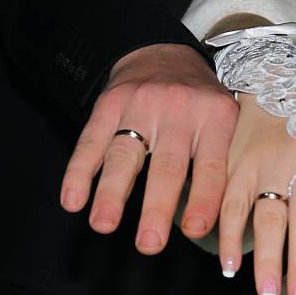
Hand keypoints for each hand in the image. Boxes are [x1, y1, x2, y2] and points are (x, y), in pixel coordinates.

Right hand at [59, 43, 238, 250]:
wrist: (163, 51)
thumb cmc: (199, 101)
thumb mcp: (223, 120)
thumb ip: (219, 162)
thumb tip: (217, 222)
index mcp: (214, 116)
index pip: (210, 164)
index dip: (203, 199)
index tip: (195, 230)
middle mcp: (178, 110)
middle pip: (166, 165)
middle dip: (156, 207)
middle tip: (149, 243)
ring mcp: (140, 105)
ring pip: (125, 154)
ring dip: (111, 192)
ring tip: (103, 224)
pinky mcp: (108, 104)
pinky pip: (91, 141)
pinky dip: (78, 172)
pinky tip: (72, 200)